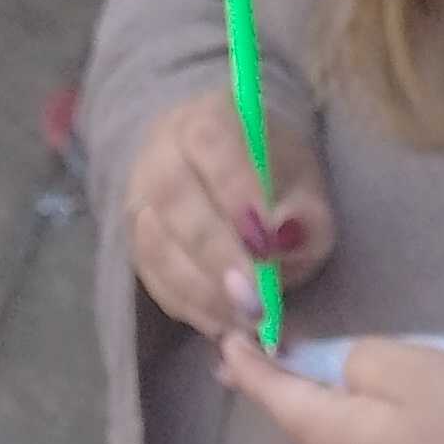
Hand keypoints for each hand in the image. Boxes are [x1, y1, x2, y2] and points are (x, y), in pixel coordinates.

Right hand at [125, 91, 336, 337]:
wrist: (230, 176)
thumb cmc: (274, 180)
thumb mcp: (307, 188)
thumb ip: (305, 213)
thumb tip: (283, 238)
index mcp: (208, 119)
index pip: (213, 145)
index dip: (237, 195)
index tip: (268, 244)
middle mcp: (161, 153)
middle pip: (175, 199)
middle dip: (218, 256)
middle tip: (255, 301)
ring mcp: (140, 199)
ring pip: (156, 245)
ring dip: (204, 291)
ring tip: (246, 320)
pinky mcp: (135, 244)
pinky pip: (153, 279)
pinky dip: (190, 308)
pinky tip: (225, 324)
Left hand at [214, 332, 443, 443]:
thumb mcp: (408, 366)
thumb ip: (359, 359)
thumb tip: (342, 373)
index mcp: (324, 432)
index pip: (271, 391)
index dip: (248, 362)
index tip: (225, 339)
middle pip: (297, 419)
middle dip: (276, 384)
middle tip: (249, 356)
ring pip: (328, 439)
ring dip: (315, 406)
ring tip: (307, 377)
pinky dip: (347, 427)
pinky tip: (360, 415)